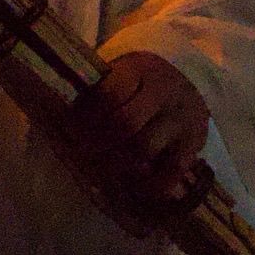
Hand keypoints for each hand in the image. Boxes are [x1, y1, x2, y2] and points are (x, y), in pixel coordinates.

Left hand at [70, 49, 208, 209]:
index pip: (109, 94)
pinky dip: (150, 184)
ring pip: (144, 148)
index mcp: (140, 69)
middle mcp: (165, 92)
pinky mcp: (195, 143)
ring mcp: (182, 119)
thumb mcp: (122, 72)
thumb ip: (98, 89)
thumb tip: (59, 115)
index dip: (86, 115)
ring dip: (117, 162)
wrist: (190, 81)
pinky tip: (134, 184)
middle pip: (125, 123)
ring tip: (102, 166)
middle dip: (97, 142)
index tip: (69, 127)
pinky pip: (172, 170)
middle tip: (82, 150)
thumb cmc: (142, 81)